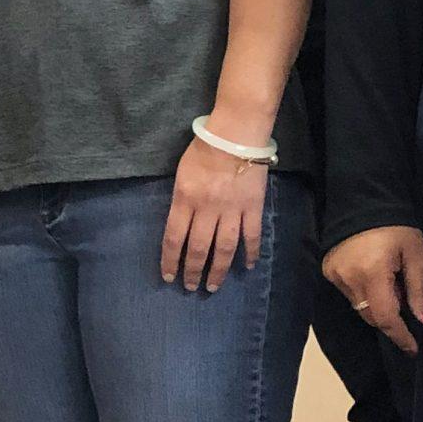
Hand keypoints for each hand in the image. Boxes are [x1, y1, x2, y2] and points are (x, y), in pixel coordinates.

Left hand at [160, 139, 266, 292]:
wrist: (236, 134)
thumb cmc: (203, 150)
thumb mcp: (181, 175)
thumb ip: (180, 201)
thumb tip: (180, 226)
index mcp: (185, 200)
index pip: (174, 238)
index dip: (170, 260)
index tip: (169, 276)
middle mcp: (207, 210)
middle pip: (199, 248)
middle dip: (193, 271)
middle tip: (190, 287)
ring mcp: (232, 210)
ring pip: (224, 248)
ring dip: (218, 270)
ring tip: (213, 286)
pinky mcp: (253, 208)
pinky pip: (252, 236)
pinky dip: (250, 253)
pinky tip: (247, 267)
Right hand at [323, 225, 422, 354]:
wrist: (363, 197)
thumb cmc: (396, 225)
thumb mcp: (415, 253)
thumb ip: (419, 288)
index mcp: (373, 273)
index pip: (387, 317)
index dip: (401, 335)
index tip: (413, 348)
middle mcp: (349, 278)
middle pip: (371, 315)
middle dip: (391, 318)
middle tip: (406, 306)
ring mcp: (335, 275)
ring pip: (359, 306)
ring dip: (377, 305)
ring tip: (391, 284)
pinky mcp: (328, 269)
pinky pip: (349, 293)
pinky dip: (363, 293)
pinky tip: (374, 276)